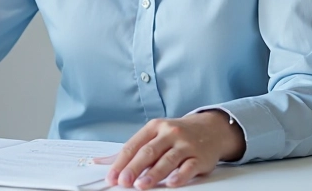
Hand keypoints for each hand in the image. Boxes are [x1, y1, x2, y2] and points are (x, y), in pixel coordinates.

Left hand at [96, 111, 243, 187]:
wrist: (210, 129)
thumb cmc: (176, 135)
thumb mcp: (153, 135)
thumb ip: (130, 150)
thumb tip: (102, 162)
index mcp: (154, 127)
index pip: (133, 146)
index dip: (121, 162)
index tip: (112, 177)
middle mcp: (169, 133)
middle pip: (148, 152)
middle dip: (134, 167)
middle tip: (123, 181)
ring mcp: (185, 144)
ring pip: (167, 159)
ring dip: (153, 174)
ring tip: (141, 185)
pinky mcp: (200, 157)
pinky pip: (189, 167)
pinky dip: (180, 175)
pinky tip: (171, 182)